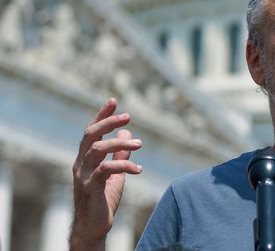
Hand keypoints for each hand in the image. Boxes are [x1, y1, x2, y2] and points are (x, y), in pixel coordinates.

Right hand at [70, 98, 142, 250]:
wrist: (93, 226)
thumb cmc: (103, 199)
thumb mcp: (116, 173)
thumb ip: (120, 154)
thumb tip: (127, 133)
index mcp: (85, 158)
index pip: (91, 131)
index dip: (101, 115)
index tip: (113, 100)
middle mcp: (80, 164)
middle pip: (91, 135)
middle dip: (108, 122)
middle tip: (129, 116)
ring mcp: (83, 175)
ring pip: (98, 149)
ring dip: (120, 144)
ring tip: (140, 144)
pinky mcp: (89, 187)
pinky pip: (106, 169)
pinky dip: (124, 166)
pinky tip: (139, 169)